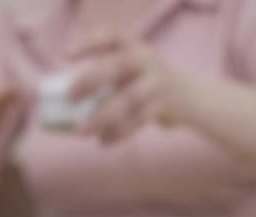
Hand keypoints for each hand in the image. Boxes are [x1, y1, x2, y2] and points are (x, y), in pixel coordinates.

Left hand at [68, 30, 191, 144]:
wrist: (190, 96)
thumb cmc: (145, 83)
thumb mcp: (131, 69)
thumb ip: (106, 77)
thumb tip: (65, 106)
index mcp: (133, 46)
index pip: (110, 35)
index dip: (87, 43)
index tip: (65, 56)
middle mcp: (146, 59)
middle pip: (118, 65)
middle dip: (91, 80)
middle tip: (70, 98)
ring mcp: (157, 82)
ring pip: (128, 99)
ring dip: (102, 116)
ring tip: (81, 132)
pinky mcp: (163, 105)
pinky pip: (138, 120)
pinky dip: (118, 133)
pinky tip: (104, 141)